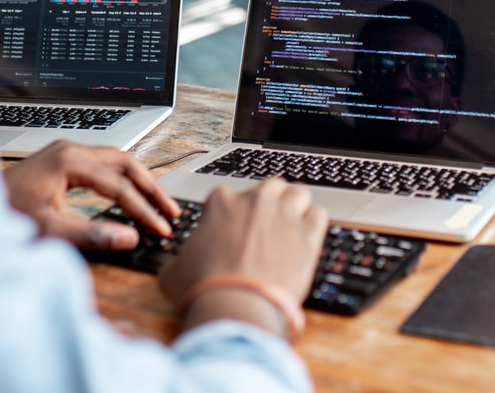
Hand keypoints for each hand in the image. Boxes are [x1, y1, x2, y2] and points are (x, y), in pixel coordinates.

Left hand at [2, 140, 179, 250]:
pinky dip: (121, 179)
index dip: (143, 209)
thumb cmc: (3, 215)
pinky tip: (129, 194)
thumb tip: (130, 238)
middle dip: (151, 188)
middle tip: (171, 212)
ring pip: (115, 161)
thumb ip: (91, 234)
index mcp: (69, 161)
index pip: (119, 185)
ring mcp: (64, 153)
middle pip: (125, 163)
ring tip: (158, 204)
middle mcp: (70, 150)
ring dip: (139, 181)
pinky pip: (102, 165)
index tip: (161, 229)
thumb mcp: (48, 230)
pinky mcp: (60, 162)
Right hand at [158, 179, 326, 333]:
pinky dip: (314, 225)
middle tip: (268, 228)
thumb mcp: (175, 271)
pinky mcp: (308, 232)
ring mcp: (284, 213)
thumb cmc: (203, 288)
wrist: (234, 306)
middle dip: (270, 204)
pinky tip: (307, 240)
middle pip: (270, 187)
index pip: (232, 196)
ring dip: (296, 207)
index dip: (236, 215)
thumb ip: (178, 259)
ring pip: (298, 193)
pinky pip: (319, 214)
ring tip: (291, 229)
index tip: (237, 232)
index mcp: (221, 202)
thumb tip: (175, 266)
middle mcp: (255, 200)